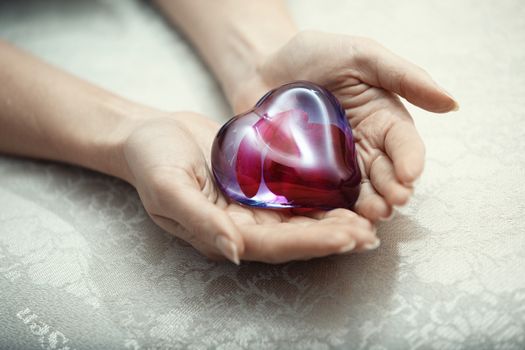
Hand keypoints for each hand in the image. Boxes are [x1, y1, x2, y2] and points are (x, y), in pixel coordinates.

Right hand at [121, 112, 378, 263]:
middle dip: (332, 236)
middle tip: (370, 232)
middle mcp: (241, 226)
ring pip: (298, 219)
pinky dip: (318, 196)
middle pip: (294, 237)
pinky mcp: (256, 185)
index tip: (348, 237)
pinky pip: (290, 195)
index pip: (274, 245)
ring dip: (333, 220)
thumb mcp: (168, 188)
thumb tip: (235, 253)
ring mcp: (250, 207)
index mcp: (221, 234)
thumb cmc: (151, 160)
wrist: (147, 134)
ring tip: (368, 218)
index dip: (312, 243)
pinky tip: (344, 192)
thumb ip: (200, 221)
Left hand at [231, 31, 458, 220]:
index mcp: (382, 119)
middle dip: (391, 190)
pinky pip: (323, 196)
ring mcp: (335, 165)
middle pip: (384, 173)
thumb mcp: (361, 57)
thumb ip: (403, 77)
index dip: (410, 160)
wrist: (262, 67)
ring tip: (372, 215)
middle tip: (393, 203)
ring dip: (368, 205)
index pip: (403, 143)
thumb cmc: (313, 56)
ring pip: (358, 191)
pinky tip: (337, 218)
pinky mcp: (307, 176)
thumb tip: (451, 103)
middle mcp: (363, 147)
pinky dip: (332, 209)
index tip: (410, 176)